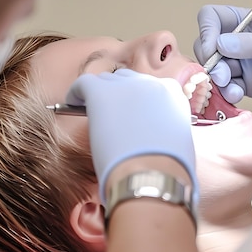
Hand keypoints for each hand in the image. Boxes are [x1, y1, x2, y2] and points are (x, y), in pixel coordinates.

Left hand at [66, 69, 196, 202]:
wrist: (152, 173)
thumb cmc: (166, 167)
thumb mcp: (178, 139)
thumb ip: (168, 125)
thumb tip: (154, 130)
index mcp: (173, 93)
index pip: (152, 86)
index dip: (139, 99)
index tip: (133, 111)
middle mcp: (151, 83)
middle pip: (128, 79)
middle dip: (119, 94)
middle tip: (112, 114)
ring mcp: (126, 85)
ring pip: (107, 79)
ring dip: (101, 92)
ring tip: (93, 110)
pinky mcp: (102, 92)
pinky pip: (84, 83)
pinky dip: (77, 92)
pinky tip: (74, 103)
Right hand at [194, 4, 251, 128]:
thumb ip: (248, 45)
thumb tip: (218, 44)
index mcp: (250, 22)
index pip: (213, 17)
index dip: (207, 32)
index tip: (212, 50)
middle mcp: (243, 40)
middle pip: (208, 44)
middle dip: (210, 61)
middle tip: (221, 76)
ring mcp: (243, 63)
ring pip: (215, 68)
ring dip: (218, 80)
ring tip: (233, 89)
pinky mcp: (246, 84)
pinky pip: (225, 86)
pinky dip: (227, 92)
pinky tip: (238, 96)